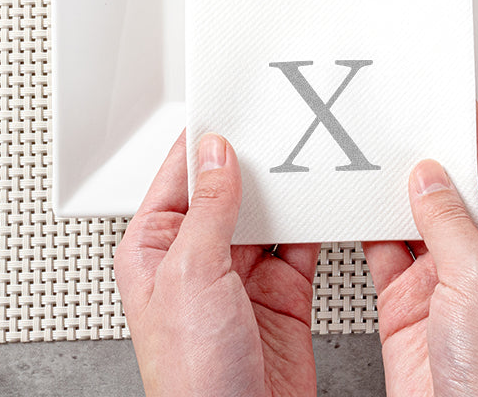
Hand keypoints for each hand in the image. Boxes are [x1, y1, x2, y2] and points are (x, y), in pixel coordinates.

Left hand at [114, 131, 321, 396]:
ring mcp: (241, 277)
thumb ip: (211, 210)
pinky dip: (313, 222)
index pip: (180, 178)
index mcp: (156, 250)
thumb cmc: (190, 380)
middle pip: (227, 191)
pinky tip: (322, 201)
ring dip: (284, 190)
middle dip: (251, 161)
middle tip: (276, 126)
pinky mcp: (280, 294)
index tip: (228, 107)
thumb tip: (219, 154)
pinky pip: (298, 243)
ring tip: (303, 157)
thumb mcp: (192, 276)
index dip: (203, 142)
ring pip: (266, 214)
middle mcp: (197, 259)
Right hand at [363, 104, 477, 396]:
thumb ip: (448, 222)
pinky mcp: (412, 299)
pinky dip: (369, 225)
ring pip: (417, 213)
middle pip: (454, 185)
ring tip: (369, 155)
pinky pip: (387, 246)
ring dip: (393, 190)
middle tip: (396, 121)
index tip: (442, 96)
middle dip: (425, 156)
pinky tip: (356, 204)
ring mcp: (450, 277)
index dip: (468, 128)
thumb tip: (428, 177)